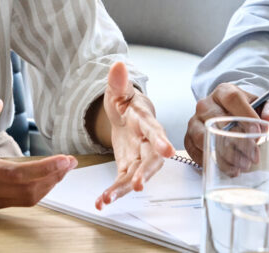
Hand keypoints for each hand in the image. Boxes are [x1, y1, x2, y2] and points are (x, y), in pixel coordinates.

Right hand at [0, 98, 76, 209]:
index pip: (17, 173)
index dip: (45, 169)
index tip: (65, 160)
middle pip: (26, 190)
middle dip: (53, 177)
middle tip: (69, 162)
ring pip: (24, 199)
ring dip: (47, 185)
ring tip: (61, 169)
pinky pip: (16, 201)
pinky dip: (35, 190)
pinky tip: (43, 177)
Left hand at [95, 62, 175, 208]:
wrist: (128, 116)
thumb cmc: (128, 103)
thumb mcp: (120, 91)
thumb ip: (118, 82)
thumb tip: (118, 65)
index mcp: (146, 122)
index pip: (156, 131)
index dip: (161, 141)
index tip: (167, 151)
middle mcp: (147, 143)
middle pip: (151, 160)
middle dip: (145, 173)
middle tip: (138, 185)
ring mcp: (139, 157)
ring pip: (136, 175)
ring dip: (124, 189)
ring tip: (107, 199)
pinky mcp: (129, 167)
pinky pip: (123, 182)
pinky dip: (113, 193)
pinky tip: (101, 202)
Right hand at [184, 83, 268, 167]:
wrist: (234, 117)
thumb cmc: (249, 112)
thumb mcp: (266, 108)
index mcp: (224, 92)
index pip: (232, 99)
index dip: (245, 115)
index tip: (258, 132)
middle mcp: (206, 104)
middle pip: (217, 121)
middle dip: (237, 142)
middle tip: (253, 157)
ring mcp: (195, 121)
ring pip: (203, 138)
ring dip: (223, 155)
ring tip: (242, 165)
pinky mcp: (189, 137)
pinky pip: (194, 150)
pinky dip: (211, 162)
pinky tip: (229, 169)